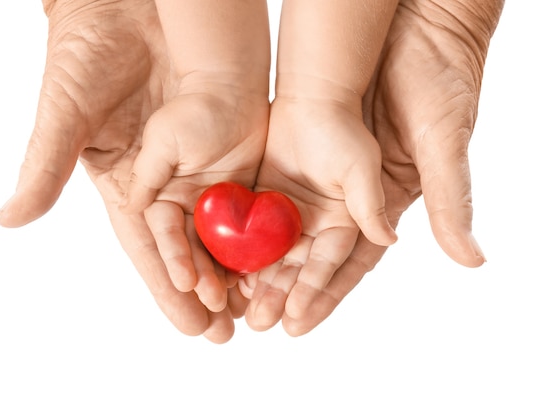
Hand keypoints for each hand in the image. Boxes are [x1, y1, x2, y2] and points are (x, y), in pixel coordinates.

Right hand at [0, 0, 246, 342]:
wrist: (133, 6)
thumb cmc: (89, 51)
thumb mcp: (66, 112)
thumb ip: (46, 164)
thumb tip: (8, 219)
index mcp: (125, 184)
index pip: (148, 246)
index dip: (167, 286)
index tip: (191, 325)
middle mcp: (164, 182)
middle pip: (189, 246)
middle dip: (206, 289)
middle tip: (226, 329)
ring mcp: (200, 166)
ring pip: (222, 226)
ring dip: (237, 265)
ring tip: (253, 303)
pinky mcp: (229, 146)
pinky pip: (247, 190)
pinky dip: (260, 224)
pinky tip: (274, 253)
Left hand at [245, 94, 396, 328]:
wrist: (311, 95)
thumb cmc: (344, 127)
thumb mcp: (362, 166)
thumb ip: (371, 203)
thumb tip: (389, 239)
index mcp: (349, 223)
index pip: (332, 267)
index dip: (316, 293)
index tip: (296, 319)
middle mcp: (321, 226)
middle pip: (300, 271)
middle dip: (281, 297)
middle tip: (261, 323)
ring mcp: (292, 216)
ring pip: (273, 259)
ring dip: (259, 284)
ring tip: (241, 310)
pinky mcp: (266, 202)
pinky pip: (252, 235)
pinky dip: (240, 255)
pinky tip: (225, 274)